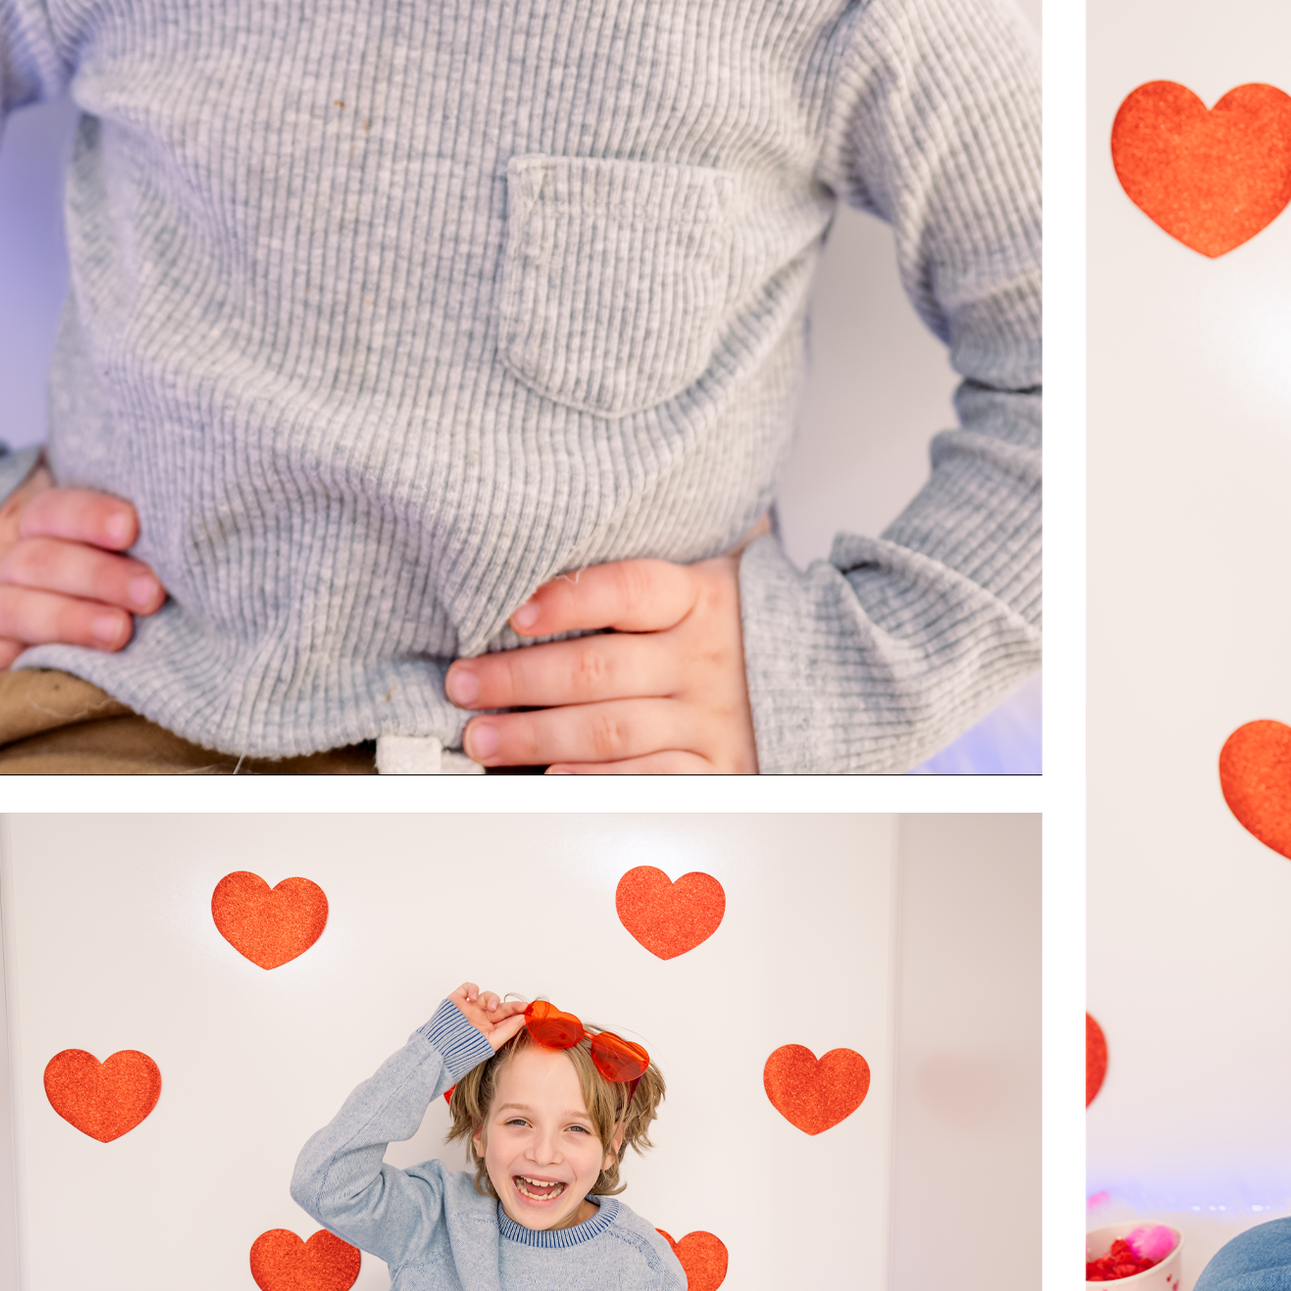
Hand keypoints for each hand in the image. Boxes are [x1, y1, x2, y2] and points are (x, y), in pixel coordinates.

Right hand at [0, 459, 166, 689]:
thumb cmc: (68, 571)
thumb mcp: (89, 538)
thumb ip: (124, 534)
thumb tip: (188, 530)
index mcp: (29, 522)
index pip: (54, 509)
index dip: (90, 516)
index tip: (131, 528)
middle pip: (40, 560)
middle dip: (98, 576)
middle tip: (150, 595)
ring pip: (10, 606)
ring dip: (64, 619)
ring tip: (119, 632)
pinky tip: (28, 664)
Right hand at [445, 984, 529, 1050]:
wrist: (439, 1050)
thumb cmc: (463, 1050)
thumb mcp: (491, 1042)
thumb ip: (508, 1030)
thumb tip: (525, 1019)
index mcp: (489, 1028)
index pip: (506, 1018)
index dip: (517, 1013)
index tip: (529, 1012)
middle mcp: (480, 1017)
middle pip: (500, 1006)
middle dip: (511, 1006)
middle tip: (522, 1006)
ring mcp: (469, 1008)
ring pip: (486, 996)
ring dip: (492, 998)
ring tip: (492, 1008)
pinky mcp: (457, 1000)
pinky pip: (468, 988)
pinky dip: (473, 988)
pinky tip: (475, 996)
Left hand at [447, 530, 760, 772]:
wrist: (828, 682)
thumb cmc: (740, 623)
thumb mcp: (714, 572)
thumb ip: (654, 556)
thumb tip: (573, 508)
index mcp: (701, 597)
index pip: (629, 589)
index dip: (569, 598)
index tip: (513, 611)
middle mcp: (705, 657)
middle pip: (599, 667)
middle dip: (518, 678)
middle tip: (463, 683)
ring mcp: (711, 717)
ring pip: (610, 728)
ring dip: (535, 735)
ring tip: (481, 736)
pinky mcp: (717, 768)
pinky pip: (649, 778)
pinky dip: (597, 782)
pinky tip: (550, 780)